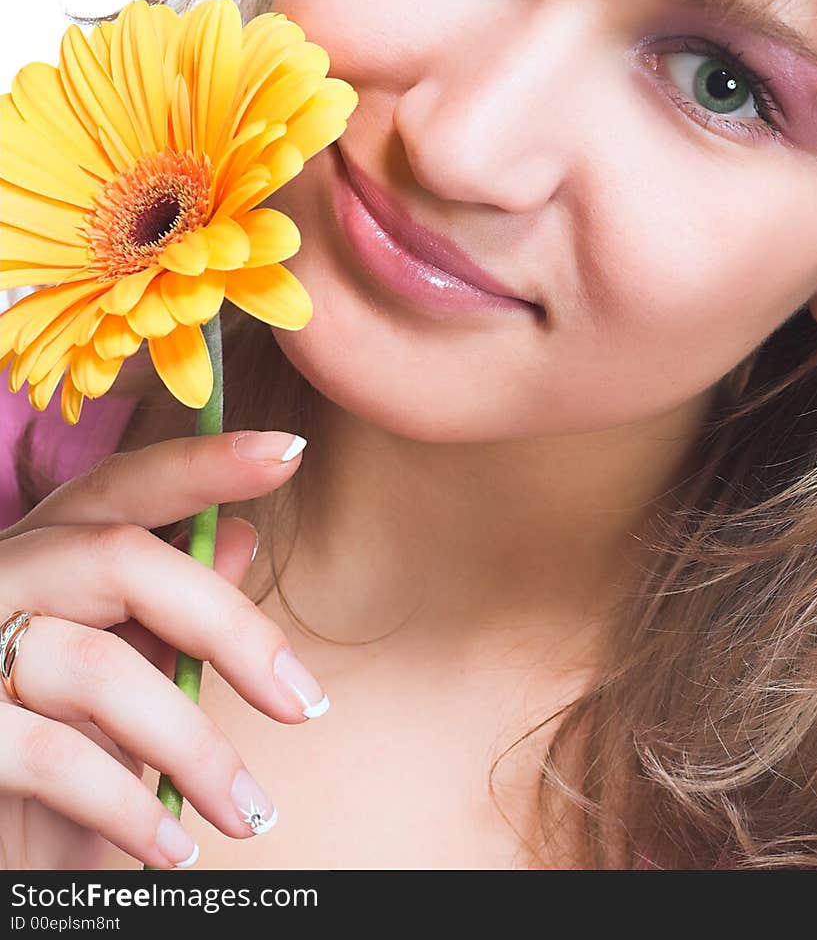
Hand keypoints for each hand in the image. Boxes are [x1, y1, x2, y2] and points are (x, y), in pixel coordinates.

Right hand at [0, 430, 320, 868]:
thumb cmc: (53, 752)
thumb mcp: (121, 677)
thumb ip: (171, 609)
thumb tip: (242, 533)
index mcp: (45, 549)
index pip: (123, 483)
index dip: (205, 462)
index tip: (288, 451)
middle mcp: (1, 576)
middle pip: (123, 558)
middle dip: (231, 629)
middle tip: (305, 705)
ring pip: (98, 668)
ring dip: (194, 749)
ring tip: (248, 812)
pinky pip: (56, 757)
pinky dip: (129, 807)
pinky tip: (174, 846)